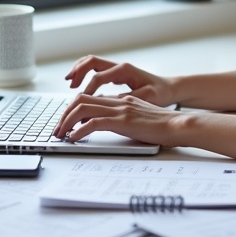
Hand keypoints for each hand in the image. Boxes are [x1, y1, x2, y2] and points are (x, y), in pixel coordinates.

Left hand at [53, 94, 183, 145]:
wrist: (178, 125)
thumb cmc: (163, 126)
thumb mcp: (140, 118)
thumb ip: (124, 118)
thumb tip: (108, 125)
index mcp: (122, 100)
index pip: (90, 98)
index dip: (73, 109)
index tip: (66, 122)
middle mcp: (118, 101)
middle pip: (80, 100)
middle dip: (64, 114)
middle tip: (57, 129)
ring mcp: (120, 110)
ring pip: (82, 108)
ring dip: (66, 121)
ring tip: (60, 134)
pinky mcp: (122, 121)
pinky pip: (93, 123)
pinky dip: (79, 131)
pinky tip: (74, 139)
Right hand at [64, 55, 175, 106]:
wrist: (169, 88)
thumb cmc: (160, 93)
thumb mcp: (147, 98)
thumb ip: (128, 99)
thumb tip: (110, 103)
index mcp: (125, 71)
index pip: (99, 77)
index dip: (88, 89)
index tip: (80, 101)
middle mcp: (119, 66)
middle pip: (91, 62)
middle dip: (78, 72)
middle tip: (70, 85)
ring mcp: (117, 68)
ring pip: (91, 62)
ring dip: (79, 70)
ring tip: (70, 83)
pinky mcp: (116, 74)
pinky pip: (95, 69)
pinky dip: (85, 74)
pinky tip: (80, 85)